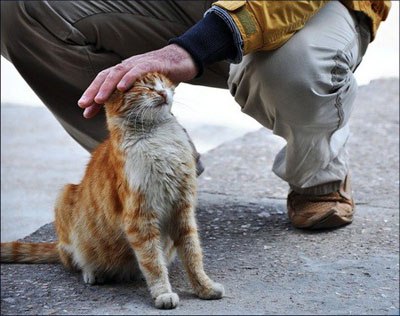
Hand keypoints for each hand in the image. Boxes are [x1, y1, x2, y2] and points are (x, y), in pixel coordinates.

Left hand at [77, 44, 197, 117]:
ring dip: (106, 87)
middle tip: (83, 106)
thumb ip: (137, 100)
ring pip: (117, 73)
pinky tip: (121, 88)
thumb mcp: (147, 90)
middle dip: (93, 91)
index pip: (104, 83)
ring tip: (98, 100)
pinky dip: (128, 78)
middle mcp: (127, 66)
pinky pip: (136, 70)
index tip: (86, 113)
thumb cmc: (165, 76)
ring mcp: (138, 63)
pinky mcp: (151, 64)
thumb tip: (130, 120)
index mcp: (124, 73)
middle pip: (105, 77)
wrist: (182, 60)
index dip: (93, 96)